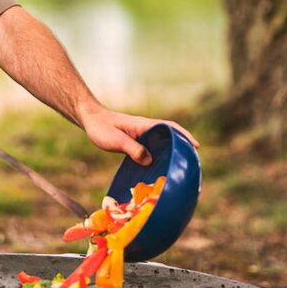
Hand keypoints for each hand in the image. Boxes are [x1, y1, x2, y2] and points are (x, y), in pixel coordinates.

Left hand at [79, 105, 198, 165]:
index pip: (169, 128)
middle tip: (193, 160)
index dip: (183, 136)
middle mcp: (146, 129)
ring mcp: (141, 135)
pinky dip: (159, 155)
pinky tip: (159, 167)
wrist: (90, 120)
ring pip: (161, 142)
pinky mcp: (136, 141)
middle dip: (182, 145)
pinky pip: (151, 148)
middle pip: (170, 135)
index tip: (195, 146)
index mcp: (144, 125)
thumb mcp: (116, 140)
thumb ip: (133, 149)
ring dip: (171, 151)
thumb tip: (149, 161)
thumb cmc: (102, 128)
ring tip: (180, 166)